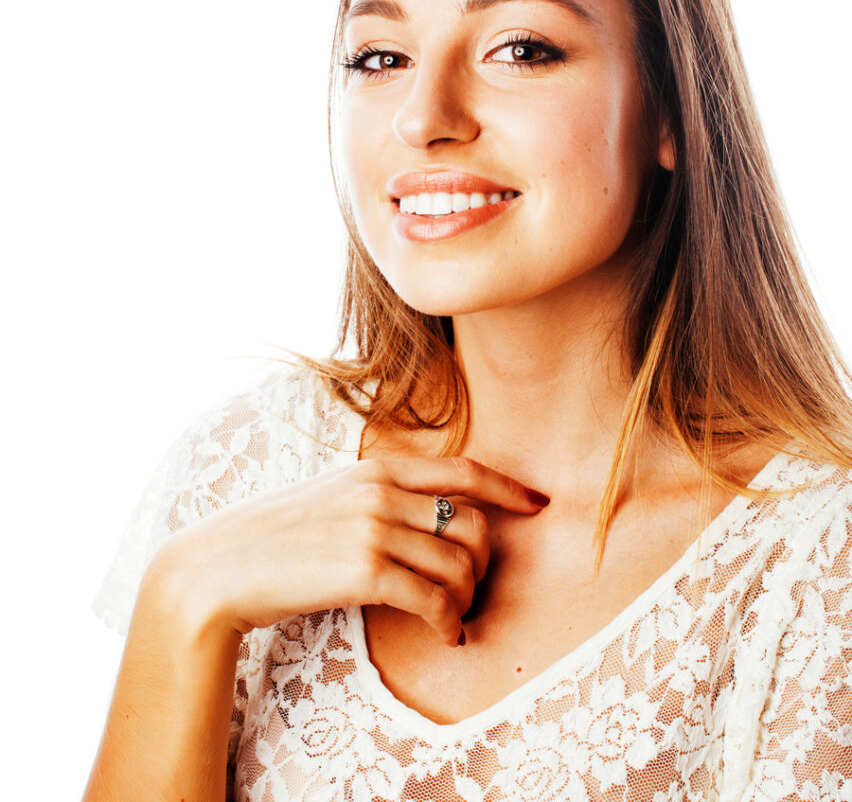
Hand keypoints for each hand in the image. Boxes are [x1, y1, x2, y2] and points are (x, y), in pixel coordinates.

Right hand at [154, 454, 549, 647]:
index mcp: (379, 467)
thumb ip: (382, 494)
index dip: (509, 487)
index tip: (538, 504)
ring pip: (460, 565)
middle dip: (484, 564)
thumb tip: (435, 516)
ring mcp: (374, 527)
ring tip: (452, 618)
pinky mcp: (364, 570)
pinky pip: (434, 598)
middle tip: (469, 590)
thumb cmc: (279, 535)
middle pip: (474, 524)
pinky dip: (448, 621)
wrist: (221, 564)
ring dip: (466, 600)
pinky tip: (443, 633)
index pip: (465, 470)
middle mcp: (383, 490)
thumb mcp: (335, 494)